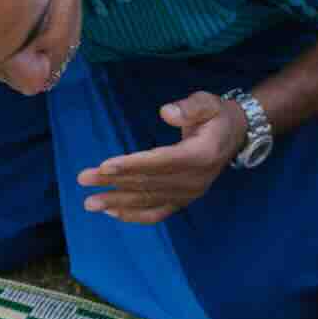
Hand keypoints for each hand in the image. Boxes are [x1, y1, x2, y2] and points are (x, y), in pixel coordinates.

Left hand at [75, 90, 247, 223]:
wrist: (234, 136)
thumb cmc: (215, 115)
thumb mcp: (208, 103)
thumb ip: (190, 107)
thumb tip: (167, 112)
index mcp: (202, 155)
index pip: (162, 161)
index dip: (133, 165)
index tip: (105, 166)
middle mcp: (195, 180)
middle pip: (149, 182)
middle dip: (113, 182)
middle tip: (83, 179)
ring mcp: (190, 194)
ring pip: (149, 199)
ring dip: (117, 202)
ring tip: (89, 202)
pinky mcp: (184, 200)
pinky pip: (158, 212)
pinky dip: (135, 215)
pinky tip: (112, 213)